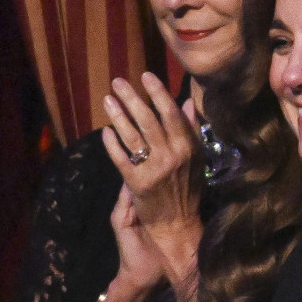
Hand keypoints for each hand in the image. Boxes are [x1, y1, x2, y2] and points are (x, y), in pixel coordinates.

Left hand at [101, 72, 202, 287]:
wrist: (177, 226)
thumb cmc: (188, 190)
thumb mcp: (196, 158)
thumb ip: (190, 130)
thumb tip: (186, 103)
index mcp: (188, 148)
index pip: (171, 114)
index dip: (157, 93)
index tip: (146, 75)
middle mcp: (172, 157)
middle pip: (148, 120)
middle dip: (132, 98)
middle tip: (118, 82)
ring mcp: (154, 170)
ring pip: (132, 136)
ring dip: (118, 115)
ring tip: (108, 100)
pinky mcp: (137, 184)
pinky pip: (121, 158)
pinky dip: (112, 144)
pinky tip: (105, 132)